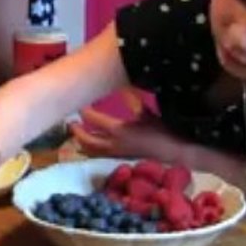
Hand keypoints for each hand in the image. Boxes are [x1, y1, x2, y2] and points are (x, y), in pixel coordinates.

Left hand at [70, 90, 184, 162]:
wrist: (173, 153)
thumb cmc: (162, 132)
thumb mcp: (146, 114)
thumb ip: (132, 101)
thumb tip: (124, 86)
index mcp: (118, 130)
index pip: (93, 119)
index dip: (84, 111)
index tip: (81, 102)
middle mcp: (112, 144)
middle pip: (86, 139)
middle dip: (76, 130)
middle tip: (71, 121)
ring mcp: (115, 153)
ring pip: (90, 150)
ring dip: (81, 142)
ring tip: (76, 133)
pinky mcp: (119, 158)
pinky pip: (99, 155)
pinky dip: (91, 149)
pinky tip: (90, 144)